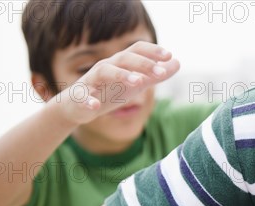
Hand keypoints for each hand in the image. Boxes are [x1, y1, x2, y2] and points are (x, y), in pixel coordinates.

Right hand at [51, 41, 179, 125]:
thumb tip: (177, 62)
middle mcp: (106, 67)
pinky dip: (89, 100)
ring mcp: (92, 80)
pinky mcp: (80, 96)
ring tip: (138, 82)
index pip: (136, 50)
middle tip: (160, 71)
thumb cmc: (109, 92)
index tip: (169, 55)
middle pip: (124, 58)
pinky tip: (96, 106)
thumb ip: (155, 75)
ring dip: (121, 75)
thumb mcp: (135, 84)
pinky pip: (83, 96)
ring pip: (104, 71)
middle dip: (142, 63)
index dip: (152, 51)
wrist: (77, 107)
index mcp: (120, 64)